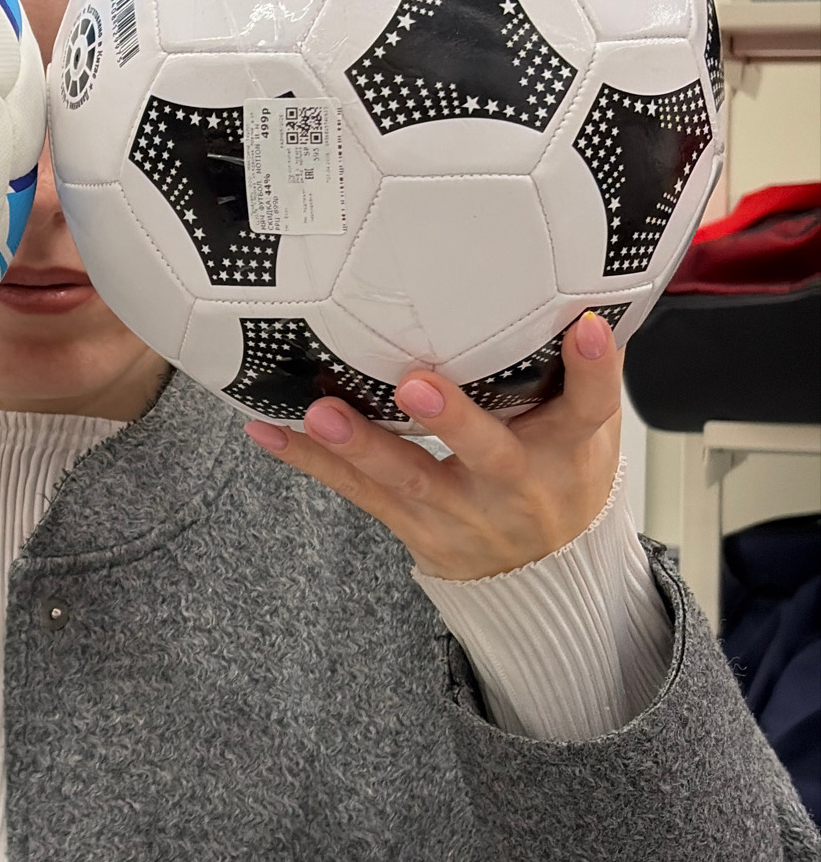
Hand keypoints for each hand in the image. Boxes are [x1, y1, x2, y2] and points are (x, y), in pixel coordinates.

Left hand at [244, 313, 621, 580]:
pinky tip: (269, 432)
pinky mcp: (415, 526)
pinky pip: (359, 492)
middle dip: (453, 420)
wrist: (544, 577)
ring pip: (409, 478)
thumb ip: (578, 370)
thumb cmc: (561, 476)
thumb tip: (580, 283)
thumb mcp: (588, 432)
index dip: (592, 369)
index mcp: (569, 449)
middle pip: (489, 452)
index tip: (584, 327)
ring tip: (320, 413)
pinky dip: (312, 461)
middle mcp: (517, 483)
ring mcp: (461, 510)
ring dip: (360, 445)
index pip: (591, 406)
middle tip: (416, 384)